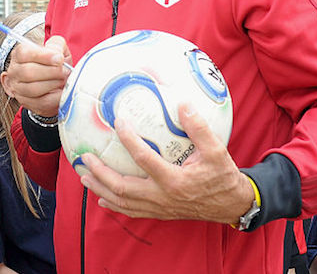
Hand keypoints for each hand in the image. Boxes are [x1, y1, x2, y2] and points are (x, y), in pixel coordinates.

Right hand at [0, 35, 70, 116]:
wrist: (52, 80)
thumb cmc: (53, 62)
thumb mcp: (56, 48)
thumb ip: (56, 45)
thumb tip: (57, 54)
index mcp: (19, 54)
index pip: (24, 54)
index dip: (43, 56)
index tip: (59, 59)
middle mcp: (14, 71)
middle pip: (27, 72)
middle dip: (51, 72)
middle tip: (65, 71)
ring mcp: (18, 88)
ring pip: (33, 89)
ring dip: (52, 84)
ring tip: (63, 80)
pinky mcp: (26, 102)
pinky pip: (41, 102)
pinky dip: (55, 97)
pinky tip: (62, 91)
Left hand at [78, 104, 249, 223]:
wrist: (232, 204)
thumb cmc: (223, 176)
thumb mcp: (217, 150)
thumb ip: (199, 128)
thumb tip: (183, 104)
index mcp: (174, 180)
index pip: (144, 158)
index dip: (128, 139)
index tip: (118, 122)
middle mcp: (162, 197)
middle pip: (122, 188)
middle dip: (101, 173)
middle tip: (86, 158)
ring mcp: (159, 208)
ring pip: (122, 202)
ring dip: (101, 189)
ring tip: (84, 176)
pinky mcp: (160, 213)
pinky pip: (131, 211)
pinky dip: (114, 205)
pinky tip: (102, 199)